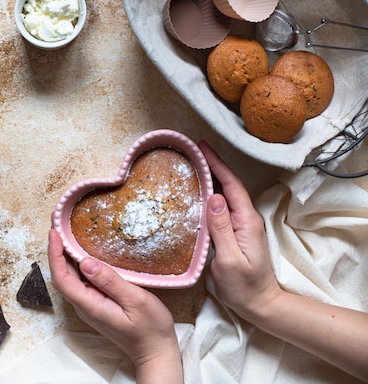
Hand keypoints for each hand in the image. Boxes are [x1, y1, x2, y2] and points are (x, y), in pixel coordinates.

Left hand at [47, 229, 182, 382]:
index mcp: (90, 305)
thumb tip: (86, 263)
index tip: (54, 232)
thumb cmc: (150, 329)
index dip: (54, 254)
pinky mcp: (96, 302)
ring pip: (69, 276)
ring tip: (65, 230)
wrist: (155, 351)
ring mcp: (89, 304)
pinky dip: (76, 262)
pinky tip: (82, 249)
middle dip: (56, 248)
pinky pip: (80, 279)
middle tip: (57, 222)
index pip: (62, 278)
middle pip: (61, 275)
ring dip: (65, 254)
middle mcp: (84, 305)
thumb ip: (110, 282)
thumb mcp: (136, 301)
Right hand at [200, 141, 367, 381]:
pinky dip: (210, 194)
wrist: (259, 304)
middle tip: (192, 150)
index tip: (202, 147)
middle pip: (229, 185)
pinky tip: (198, 192)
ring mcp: (241, 225)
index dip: (217, 164)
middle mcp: (246, 219)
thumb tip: (214, 196)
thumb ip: (221, 228)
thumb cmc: (243, 286)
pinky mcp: (234, 233)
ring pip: (225, 195)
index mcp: (246, 221)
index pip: (231, 186)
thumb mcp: (229, 259)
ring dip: (211, 178)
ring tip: (192, 164)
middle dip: (213, 165)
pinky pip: (221, 207)